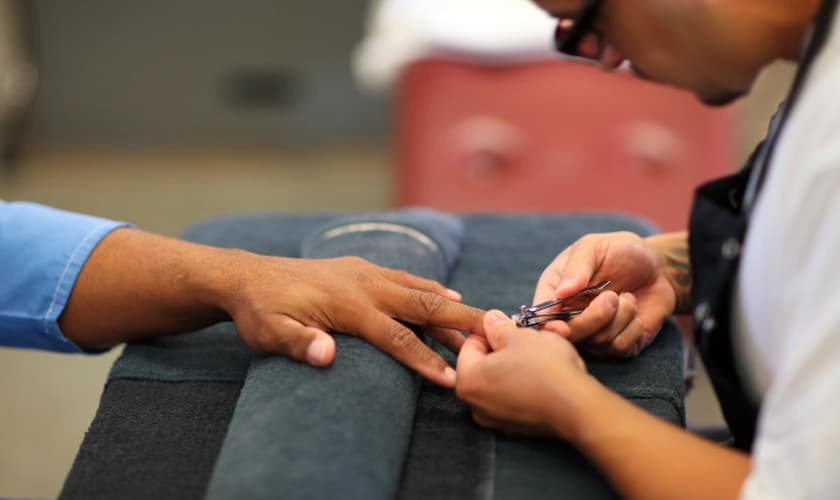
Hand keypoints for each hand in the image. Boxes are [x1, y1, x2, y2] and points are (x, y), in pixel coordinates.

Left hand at [222, 253, 485, 387]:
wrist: (248, 276)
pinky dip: (430, 288)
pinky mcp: (361, 268)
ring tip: (479, 321)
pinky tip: (444, 295)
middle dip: (459, 322)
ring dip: (449, 306)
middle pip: (422, 305)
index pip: (397, 337)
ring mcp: (365, 272)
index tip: (452, 380)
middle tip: (493, 333)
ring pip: (418, 289)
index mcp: (348, 304)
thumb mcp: (270, 332)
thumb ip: (299, 343)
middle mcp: (365, 284)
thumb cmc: (261, 311)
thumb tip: (325, 356)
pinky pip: (405, 278)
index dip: (425, 361)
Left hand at [456, 310, 597, 437]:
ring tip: (553, 340)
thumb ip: (498, 328)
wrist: (577, 407)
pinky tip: (554, 366)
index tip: (511, 325)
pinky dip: (533, 380)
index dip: (493, 330)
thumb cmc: (545, 368)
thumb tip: (490, 321)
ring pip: (509, 377)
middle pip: (490, 362)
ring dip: (528, 358)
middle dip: (515, 344)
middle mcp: (476, 405)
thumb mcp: (519, 336)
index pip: (471, 345)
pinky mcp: (520, 427)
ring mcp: (498, 419)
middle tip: (535, 331)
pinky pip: (520, 395)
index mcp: (467, 381)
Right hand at [533, 231, 676, 357]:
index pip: (542, 317)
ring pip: (598, 342)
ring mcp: (593, 333)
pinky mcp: (616, 346)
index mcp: (555, 292)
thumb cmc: (620, 251)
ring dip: (620, 317)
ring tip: (627, 297)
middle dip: (594, 318)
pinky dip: (633, 328)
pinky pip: (619, 348)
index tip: (563, 328)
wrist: (656, 266)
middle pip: (570, 336)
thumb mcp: (595, 247)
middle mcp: (569, 317)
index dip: (548, 326)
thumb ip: (577, 267)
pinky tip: (635, 313)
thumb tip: (560, 293)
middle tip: (612, 296)